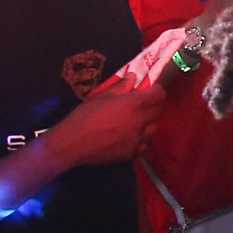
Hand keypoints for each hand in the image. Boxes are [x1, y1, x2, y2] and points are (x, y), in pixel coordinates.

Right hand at [44, 79, 160, 167]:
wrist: (73, 143)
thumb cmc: (85, 116)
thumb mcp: (102, 96)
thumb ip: (121, 87)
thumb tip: (133, 78)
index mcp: (135, 104)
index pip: (159, 95)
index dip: (158, 90)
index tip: (152, 89)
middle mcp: (140, 121)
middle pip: (159, 111)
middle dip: (155, 105)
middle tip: (145, 103)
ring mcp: (137, 140)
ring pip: (154, 130)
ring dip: (150, 123)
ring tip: (139, 121)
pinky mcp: (131, 154)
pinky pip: (144, 146)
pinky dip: (142, 141)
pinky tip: (133, 138)